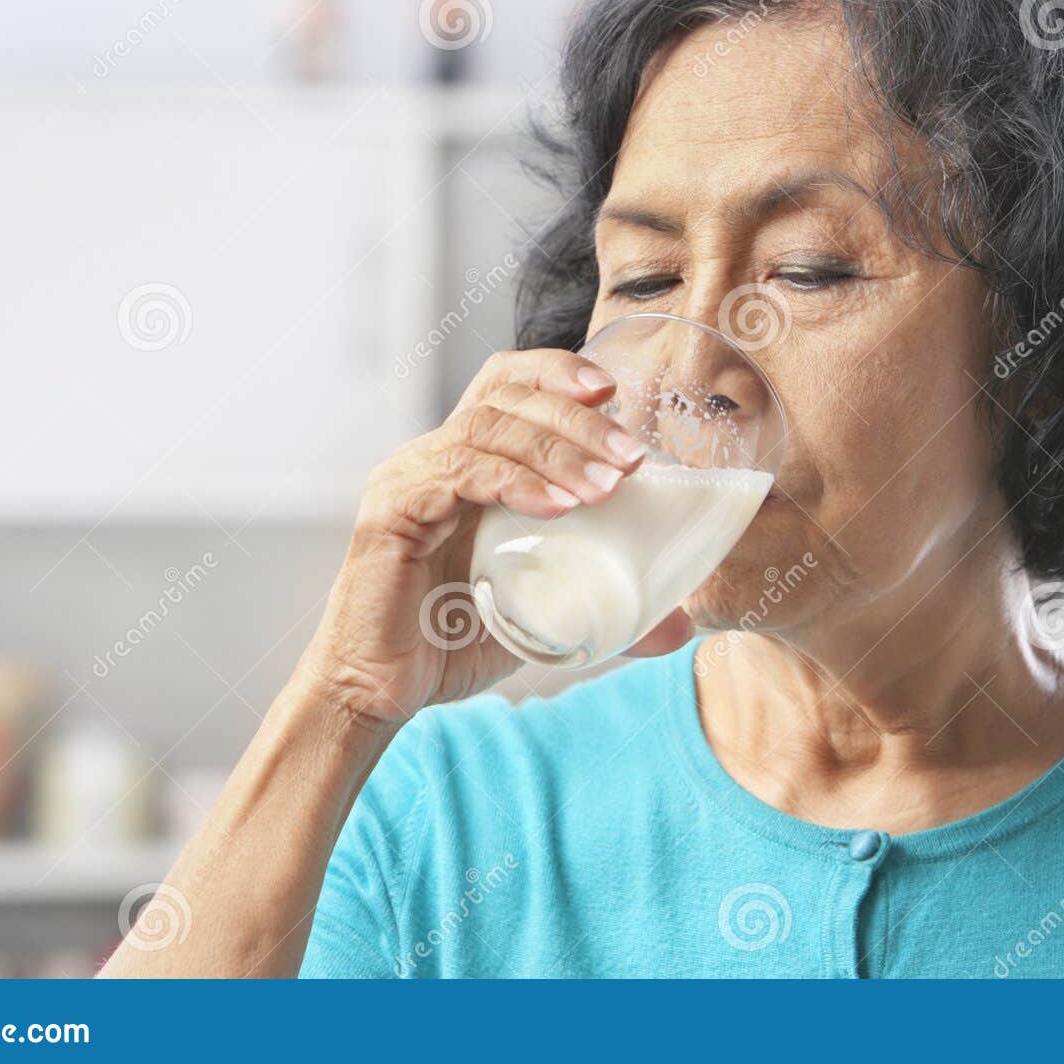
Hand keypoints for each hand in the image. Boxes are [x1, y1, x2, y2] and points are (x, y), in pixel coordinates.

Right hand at [293, 348, 694, 724]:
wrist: (380, 691)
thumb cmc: (451, 643)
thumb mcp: (543, 613)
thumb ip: (608, 608)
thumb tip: (683, 625)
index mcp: (468, 460)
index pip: (509, 383)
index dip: (559, 372)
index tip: (615, 393)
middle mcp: (434, 456)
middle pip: (506, 393)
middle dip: (578, 417)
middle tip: (634, 458)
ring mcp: (409, 477)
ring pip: (487, 425)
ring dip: (557, 449)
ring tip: (609, 488)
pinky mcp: (390, 511)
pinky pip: (458, 474)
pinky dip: (514, 482)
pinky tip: (558, 507)